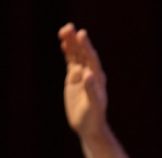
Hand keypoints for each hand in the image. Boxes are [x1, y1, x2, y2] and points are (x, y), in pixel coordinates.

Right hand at [58, 22, 107, 136]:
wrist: (89, 127)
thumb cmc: (94, 118)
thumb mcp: (93, 105)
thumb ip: (91, 90)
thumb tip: (88, 75)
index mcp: (97, 79)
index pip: (91, 59)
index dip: (87, 47)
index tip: (81, 34)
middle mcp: (91, 74)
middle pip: (83, 54)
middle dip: (77, 41)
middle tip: (68, 27)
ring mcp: (82, 76)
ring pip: (76, 56)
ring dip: (71, 44)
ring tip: (64, 30)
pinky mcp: (74, 79)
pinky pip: (71, 62)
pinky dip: (68, 53)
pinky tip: (63, 44)